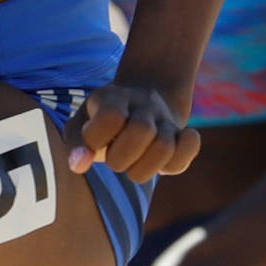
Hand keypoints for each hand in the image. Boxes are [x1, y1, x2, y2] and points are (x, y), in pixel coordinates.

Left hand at [62, 81, 199, 182]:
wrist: (144, 99)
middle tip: (115, 158)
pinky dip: (178, 160)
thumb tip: (79, 165)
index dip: (97, 138)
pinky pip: (190, 147)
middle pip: (141, 130)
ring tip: (135, 164)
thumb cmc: (102, 120)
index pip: (110, 116)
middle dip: (121, 158)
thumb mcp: (81, 125)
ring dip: (145, 168)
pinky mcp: (184, 135)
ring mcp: (166, 119)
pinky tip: (162, 163)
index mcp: (114, 98)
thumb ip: (75, 144)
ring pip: (165, 146)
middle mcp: (143, 104)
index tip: (94, 142)